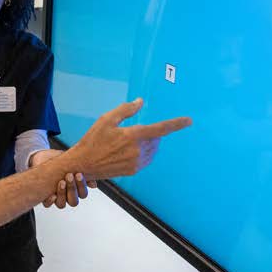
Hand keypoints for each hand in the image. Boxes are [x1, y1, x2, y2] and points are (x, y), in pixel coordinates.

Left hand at [30, 149, 97, 208]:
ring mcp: (56, 197)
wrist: (45, 157)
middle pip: (73, 201)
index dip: (82, 186)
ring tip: (61, 182)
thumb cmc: (61, 162)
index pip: (82, 194)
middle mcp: (67, 196)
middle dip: (72, 188)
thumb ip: (84, 173)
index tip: (79, 174)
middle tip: (69, 176)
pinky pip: (48, 204)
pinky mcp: (45, 196)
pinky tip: (52, 194)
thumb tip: (93, 185)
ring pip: (61, 204)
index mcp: (76, 190)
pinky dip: (50, 201)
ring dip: (62, 193)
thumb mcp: (73, 164)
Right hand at [69, 98, 189, 179]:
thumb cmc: (92, 140)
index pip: (160, 129)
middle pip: (156, 138)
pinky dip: (143, 152)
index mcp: (133, 136)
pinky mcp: (134, 170)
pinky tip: (128, 150)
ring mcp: (137, 162)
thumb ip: (126, 110)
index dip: (176, 124)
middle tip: (132, 131)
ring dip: (148, 143)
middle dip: (150, 132)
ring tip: (127, 141)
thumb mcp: (106, 119)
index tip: (188, 121)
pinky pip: (147, 158)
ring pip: (153, 149)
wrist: (83, 164)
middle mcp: (138, 150)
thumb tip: (140, 102)